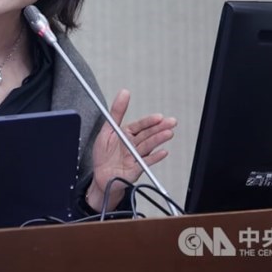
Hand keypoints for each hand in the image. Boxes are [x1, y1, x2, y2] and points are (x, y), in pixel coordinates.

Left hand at [87, 89, 176, 211]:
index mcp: (126, 134)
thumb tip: (124, 93)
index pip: (140, 125)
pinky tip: (163, 152)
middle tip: (171, 122)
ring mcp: (136, 156)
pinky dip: (155, 157)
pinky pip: (146, 162)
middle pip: (148, 134)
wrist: (100, 177)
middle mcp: (133, 144)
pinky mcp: (136, 168)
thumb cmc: (103, 155)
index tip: (159, 117)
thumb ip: (116, 112)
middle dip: (160, 128)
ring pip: (148, 146)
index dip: (149, 121)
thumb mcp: (107, 130)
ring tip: (168, 133)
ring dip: (159, 139)